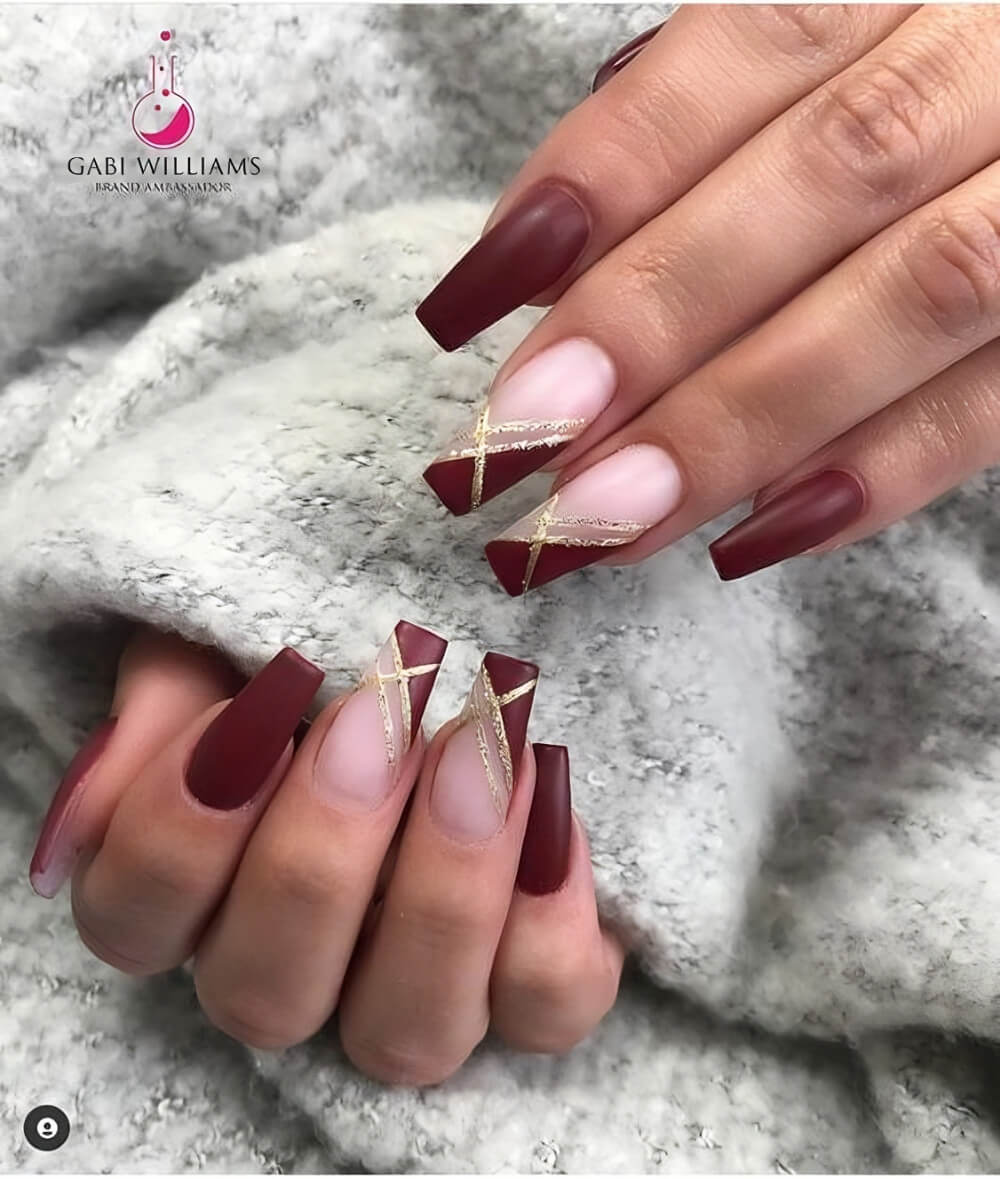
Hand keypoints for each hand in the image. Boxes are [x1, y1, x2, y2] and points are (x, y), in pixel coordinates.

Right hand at [29, 627, 622, 1083]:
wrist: (476, 634)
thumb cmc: (341, 635)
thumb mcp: (241, 632)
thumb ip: (167, 696)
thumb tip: (94, 807)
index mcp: (202, 888)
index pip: (136, 921)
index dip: (179, 832)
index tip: (255, 704)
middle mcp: (299, 963)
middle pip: (262, 994)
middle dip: (319, 855)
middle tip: (378, 717)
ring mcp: (414, 988)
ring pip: (403, 1030)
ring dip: (439, 889)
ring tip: (482, 752)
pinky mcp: (529, 982)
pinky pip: (542, 1004)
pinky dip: (549, 913)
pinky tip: (549, 800)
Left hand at [418, 5, 999, 589]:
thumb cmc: (922, 93)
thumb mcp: (845, 56)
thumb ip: (719, 135)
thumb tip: (548, 269)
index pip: (759, 39)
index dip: (610, 169)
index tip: (475, 298)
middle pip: (834, 172)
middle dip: (660, 313)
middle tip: (525, 435)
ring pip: (926, 287)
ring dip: (745, 417)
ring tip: (602, 517)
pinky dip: (882, 470)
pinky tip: (750, 537)